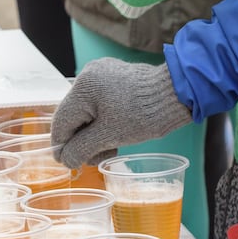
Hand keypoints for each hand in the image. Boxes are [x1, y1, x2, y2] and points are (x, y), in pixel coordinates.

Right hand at [51, 59, 191, 168]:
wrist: (176, 94)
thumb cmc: (144, 115)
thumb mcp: (109, 136)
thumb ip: (81, 149)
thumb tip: (65, 159)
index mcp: (84, 87)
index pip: (61, 122)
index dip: (62, 147)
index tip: (69, 164)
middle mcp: (88, 75)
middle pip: (73, 117)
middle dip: (82, 141)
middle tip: (98, 158)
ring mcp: (101, 75)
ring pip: (86, 112)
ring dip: (93, 134)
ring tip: (110, 148)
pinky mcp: (113, 78)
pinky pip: (99, 104)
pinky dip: (103, 121)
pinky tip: (114, 134)